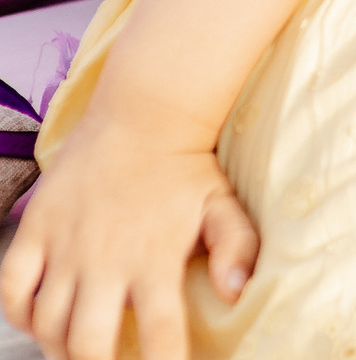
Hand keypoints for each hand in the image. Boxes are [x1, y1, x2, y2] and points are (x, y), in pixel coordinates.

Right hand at [1, 109, 258, 359]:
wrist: (143, 115)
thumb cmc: (186, 167)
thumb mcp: (222, 204)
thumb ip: (236, 247)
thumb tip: (237, 292)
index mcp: (156, 260)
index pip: (161, 335)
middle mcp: (107, 260)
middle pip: (89, 344)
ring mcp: (66, 247)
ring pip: (49, 324)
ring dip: (60, 348)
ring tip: (79, 350)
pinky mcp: (36, 231)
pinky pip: (12, 288)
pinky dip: (20, 314)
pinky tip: (40, 321)